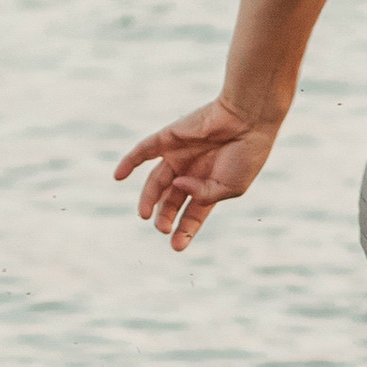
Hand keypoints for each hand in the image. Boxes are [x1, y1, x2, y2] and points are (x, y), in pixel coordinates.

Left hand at [114, 96, 281, 252]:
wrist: (248, 120)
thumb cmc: (245, 155)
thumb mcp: (230, 188)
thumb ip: (203, 196)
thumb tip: (178, 186)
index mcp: (210, 186)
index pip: (192, 213)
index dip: (184, 230)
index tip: (176, 247)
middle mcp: (192, 171)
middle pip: (171, 199)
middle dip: (165, 216)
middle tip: (162, 228)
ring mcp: (179, 154)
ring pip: (157, 181)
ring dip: (149, 198)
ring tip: (144, 215)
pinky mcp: (169, 137)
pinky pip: (144, 150)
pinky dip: (129, 162)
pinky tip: (118, 177)